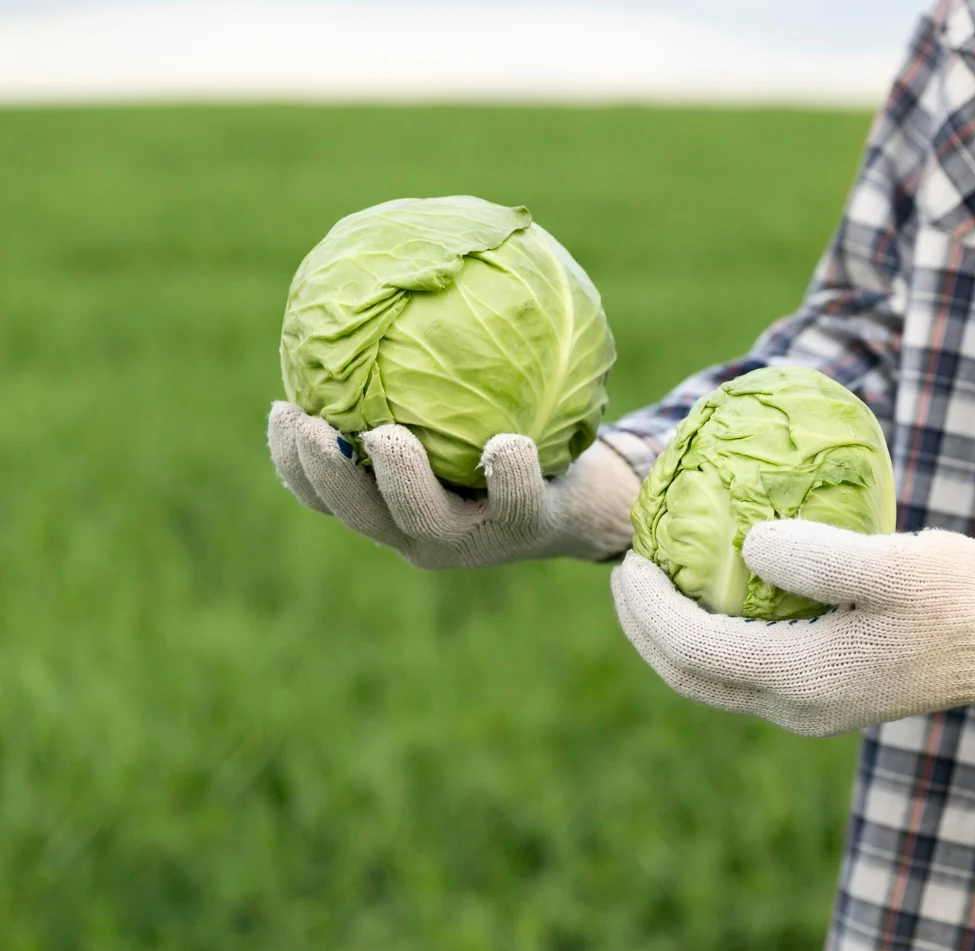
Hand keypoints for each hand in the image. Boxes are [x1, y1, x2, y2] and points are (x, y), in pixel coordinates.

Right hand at [268, 402, 638, 567]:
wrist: (585, 495)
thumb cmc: (507, 441)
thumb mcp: (455, 410)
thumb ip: (413, 376)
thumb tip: (386, 281)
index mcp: (391, 502)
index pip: (322, 494)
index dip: (291, 461)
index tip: (282, 408)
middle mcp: (423, 529)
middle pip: (356, 513)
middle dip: (326, 472)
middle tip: (313, 424)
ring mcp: (475, 538)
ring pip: (423, 519)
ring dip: (400, 479)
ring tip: (389, 436)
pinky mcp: (529, 529)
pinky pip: (516, 503)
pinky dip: (508, 474)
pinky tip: (506, 442)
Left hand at [611, 519, 974, 736]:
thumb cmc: (960, 598)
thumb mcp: (895, 563)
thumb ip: (819, 558)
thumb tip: (750, 545)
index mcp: (804, 677)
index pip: (693, 649)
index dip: (648, 608)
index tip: (628, 558)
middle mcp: (797, 706)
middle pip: (688, 676)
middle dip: (643, 627)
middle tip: (624, 570)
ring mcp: (809, 709)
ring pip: (711, 681)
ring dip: (670, 636)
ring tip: (654, 582)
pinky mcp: (824, 697)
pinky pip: (741, 674)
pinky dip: (709, 640)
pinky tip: (712, 597)